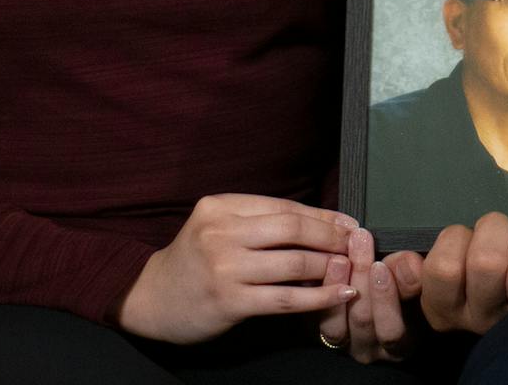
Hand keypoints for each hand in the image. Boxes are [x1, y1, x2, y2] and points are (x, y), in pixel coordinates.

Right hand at [117, 194, 358, 344]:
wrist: (150, 299)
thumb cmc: (193, 261)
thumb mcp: (217, 227)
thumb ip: (257, 221)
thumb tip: (321, 221)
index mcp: (220, 206)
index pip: (284, 206)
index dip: (322, 215)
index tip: (349, 223)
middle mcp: (221, 232)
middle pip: (292, 228)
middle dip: (331, 236)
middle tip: (357, 244)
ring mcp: (224, 268)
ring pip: (294, 262)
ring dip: (330, 266)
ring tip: (352, 269)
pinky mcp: (230, 302)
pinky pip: (286, 299)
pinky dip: (319, 297)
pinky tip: (341, 294)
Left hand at [317, 229, 424, 362]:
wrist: (378, 287)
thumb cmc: (405, 286)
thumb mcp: (414, 282)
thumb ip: (411, 275)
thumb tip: (409, 261)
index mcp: (400, 344)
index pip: (392, 329)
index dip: (386, 298)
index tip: (380, 265)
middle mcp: (370, 350)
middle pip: (362, 319)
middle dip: (360, 277)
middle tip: (360, 242)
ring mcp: (345, 343)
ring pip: (335, 322)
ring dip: (337, 283)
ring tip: (340, 255)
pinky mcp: (323, 332)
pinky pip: (315, 317)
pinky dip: (319, 290)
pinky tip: (322, 264)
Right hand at [419, 212, 507, 333]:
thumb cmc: (470, 279)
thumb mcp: (434, 277)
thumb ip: (408, 267)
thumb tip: (401, 263)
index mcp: (446, 307)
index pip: (444, 267)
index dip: (458, 239)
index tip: (465, 241)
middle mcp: (482, 316)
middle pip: (487, 263)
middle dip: (495, 231)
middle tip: (498, 236)